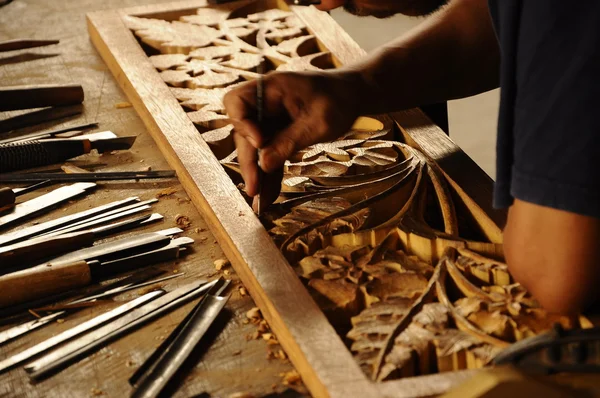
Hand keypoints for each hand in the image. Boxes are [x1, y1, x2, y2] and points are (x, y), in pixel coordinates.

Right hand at [223, 70, 361, 200]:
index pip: (236, 102)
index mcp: (271, 88)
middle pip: (243, 132)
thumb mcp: (318, 123)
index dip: (242, 123)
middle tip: (254, 188)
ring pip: (254, 147)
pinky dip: (270, 173)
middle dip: (249, 161)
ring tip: (260, 201)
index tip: (259, 143)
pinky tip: (269, 194)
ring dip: (257, 173)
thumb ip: (290, 141)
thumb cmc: (339, 100)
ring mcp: (270, 119)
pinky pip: (269, 154)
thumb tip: (263, 163)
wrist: (353, 95)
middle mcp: (265, 103)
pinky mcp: (278, 133)